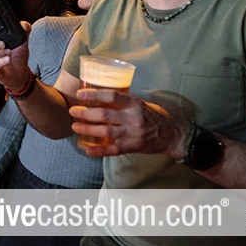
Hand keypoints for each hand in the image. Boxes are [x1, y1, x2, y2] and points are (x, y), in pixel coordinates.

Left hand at [68, 89, 187, 157]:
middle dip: (86, 113)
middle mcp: (133, 118)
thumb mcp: (141, 103)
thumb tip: (101, 96)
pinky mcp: (133, 146)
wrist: (172, 134)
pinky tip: (88, 150)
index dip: (94, 95)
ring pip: (106, 132)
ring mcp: (133, 133)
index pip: (112, 97)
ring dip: (89, 129)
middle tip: (73, 111)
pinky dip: (100, 151)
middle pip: (105, 115)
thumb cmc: (154, 116)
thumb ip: (124, 102)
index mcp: (134, 104)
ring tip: (75, 127)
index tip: (80, 94)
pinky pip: (114, 150)